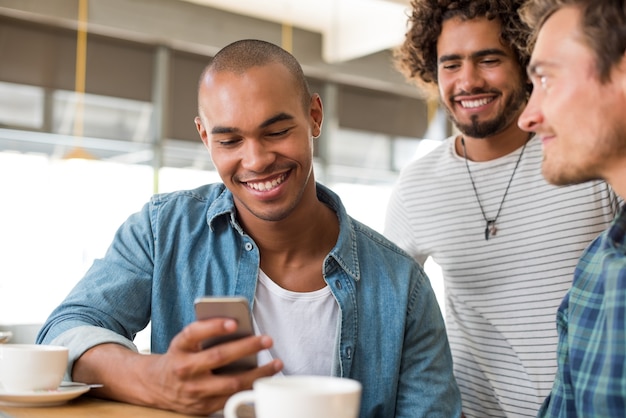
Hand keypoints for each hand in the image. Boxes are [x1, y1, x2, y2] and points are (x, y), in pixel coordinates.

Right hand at [74, 319, 281, 414]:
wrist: (155, 385)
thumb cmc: (179, 356)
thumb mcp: (186, 342)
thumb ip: (206, 334)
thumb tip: (239, 328)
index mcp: (179, 348)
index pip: (193, 333)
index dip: (213, 327)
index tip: (234, 322)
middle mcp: (184, 369)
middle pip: (218, 358)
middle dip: (246, 348)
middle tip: (267, 339)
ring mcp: (193, 391)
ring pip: (231, 383)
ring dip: (257, 373)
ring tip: (276, 363)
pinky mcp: (202, 407)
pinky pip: (231, 398)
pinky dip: (250, 389)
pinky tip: (265, 380)